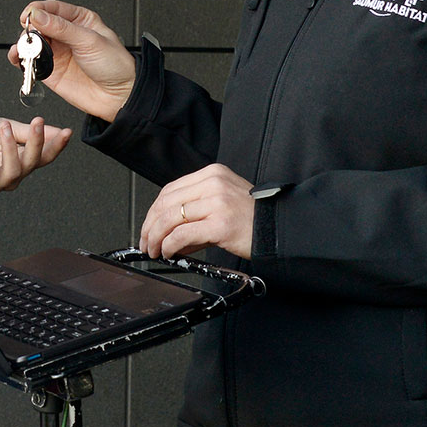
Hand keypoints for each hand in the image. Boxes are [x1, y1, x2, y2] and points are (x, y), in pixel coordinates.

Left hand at [0, 114, 71, 194]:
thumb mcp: (4, 128)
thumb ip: (27, 132)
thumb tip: (57, 130)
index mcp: (19, 162)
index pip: (44, 158)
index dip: (56, 146)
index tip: (66, 132)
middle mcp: (9, 177)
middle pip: (31, 165)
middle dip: (37, 144)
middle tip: (37, 123)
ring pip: (12, 172)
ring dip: (12, 148)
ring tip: (4, 127)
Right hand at [9, 1, 135, 122]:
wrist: (119, 96)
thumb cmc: (115, 65)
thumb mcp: (89, 40)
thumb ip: (62, 28)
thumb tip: (38, 16)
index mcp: (79, 20)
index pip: (52, 8)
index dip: (38, 9)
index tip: (28, 15)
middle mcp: (66, 34)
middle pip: (38, 24)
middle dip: (30, 29)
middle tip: (29, 36)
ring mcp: (57, 52)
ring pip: (31, 43)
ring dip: (23, 44)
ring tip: (25, 49)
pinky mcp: (50, 71)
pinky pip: (30, 62)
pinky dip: (20, 59)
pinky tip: (20, 58)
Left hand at [140, 164, 255, 260]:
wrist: (281, 228)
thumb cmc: (254, 218)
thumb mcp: (222, 204)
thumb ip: (195, 214)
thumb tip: (168, 234)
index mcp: (212, 174)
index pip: (170, 190)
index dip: (153, 211)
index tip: (148, 226)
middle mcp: (213, 184)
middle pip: (166, 203)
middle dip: (150, 225)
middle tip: (146, 241)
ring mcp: (217, 202)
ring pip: (171, 218)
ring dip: (156, 237)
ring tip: (154, 249)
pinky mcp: (220, 223)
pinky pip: (183, 234)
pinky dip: (169, 245)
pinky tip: (168, 252)